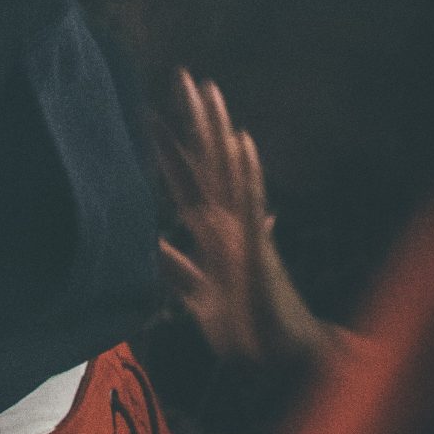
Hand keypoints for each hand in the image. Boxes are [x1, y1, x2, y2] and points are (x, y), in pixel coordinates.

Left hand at [156, 71, 340, 372]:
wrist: (285, 359)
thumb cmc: (248, 328)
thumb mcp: (199, 298)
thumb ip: (178, 270)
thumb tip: (152, 245)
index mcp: (213, 233)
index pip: (184, 180)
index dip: (166, 146)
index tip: (147, 111)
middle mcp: (229, 222)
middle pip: (206, 160)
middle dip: (193, 119)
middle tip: (182, 74)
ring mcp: (246, 231)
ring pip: (228, 169)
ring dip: (218, 129)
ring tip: (210, 89)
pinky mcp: (259, 248)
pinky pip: (252, 204)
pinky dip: (246, 171)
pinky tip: (241, 142)